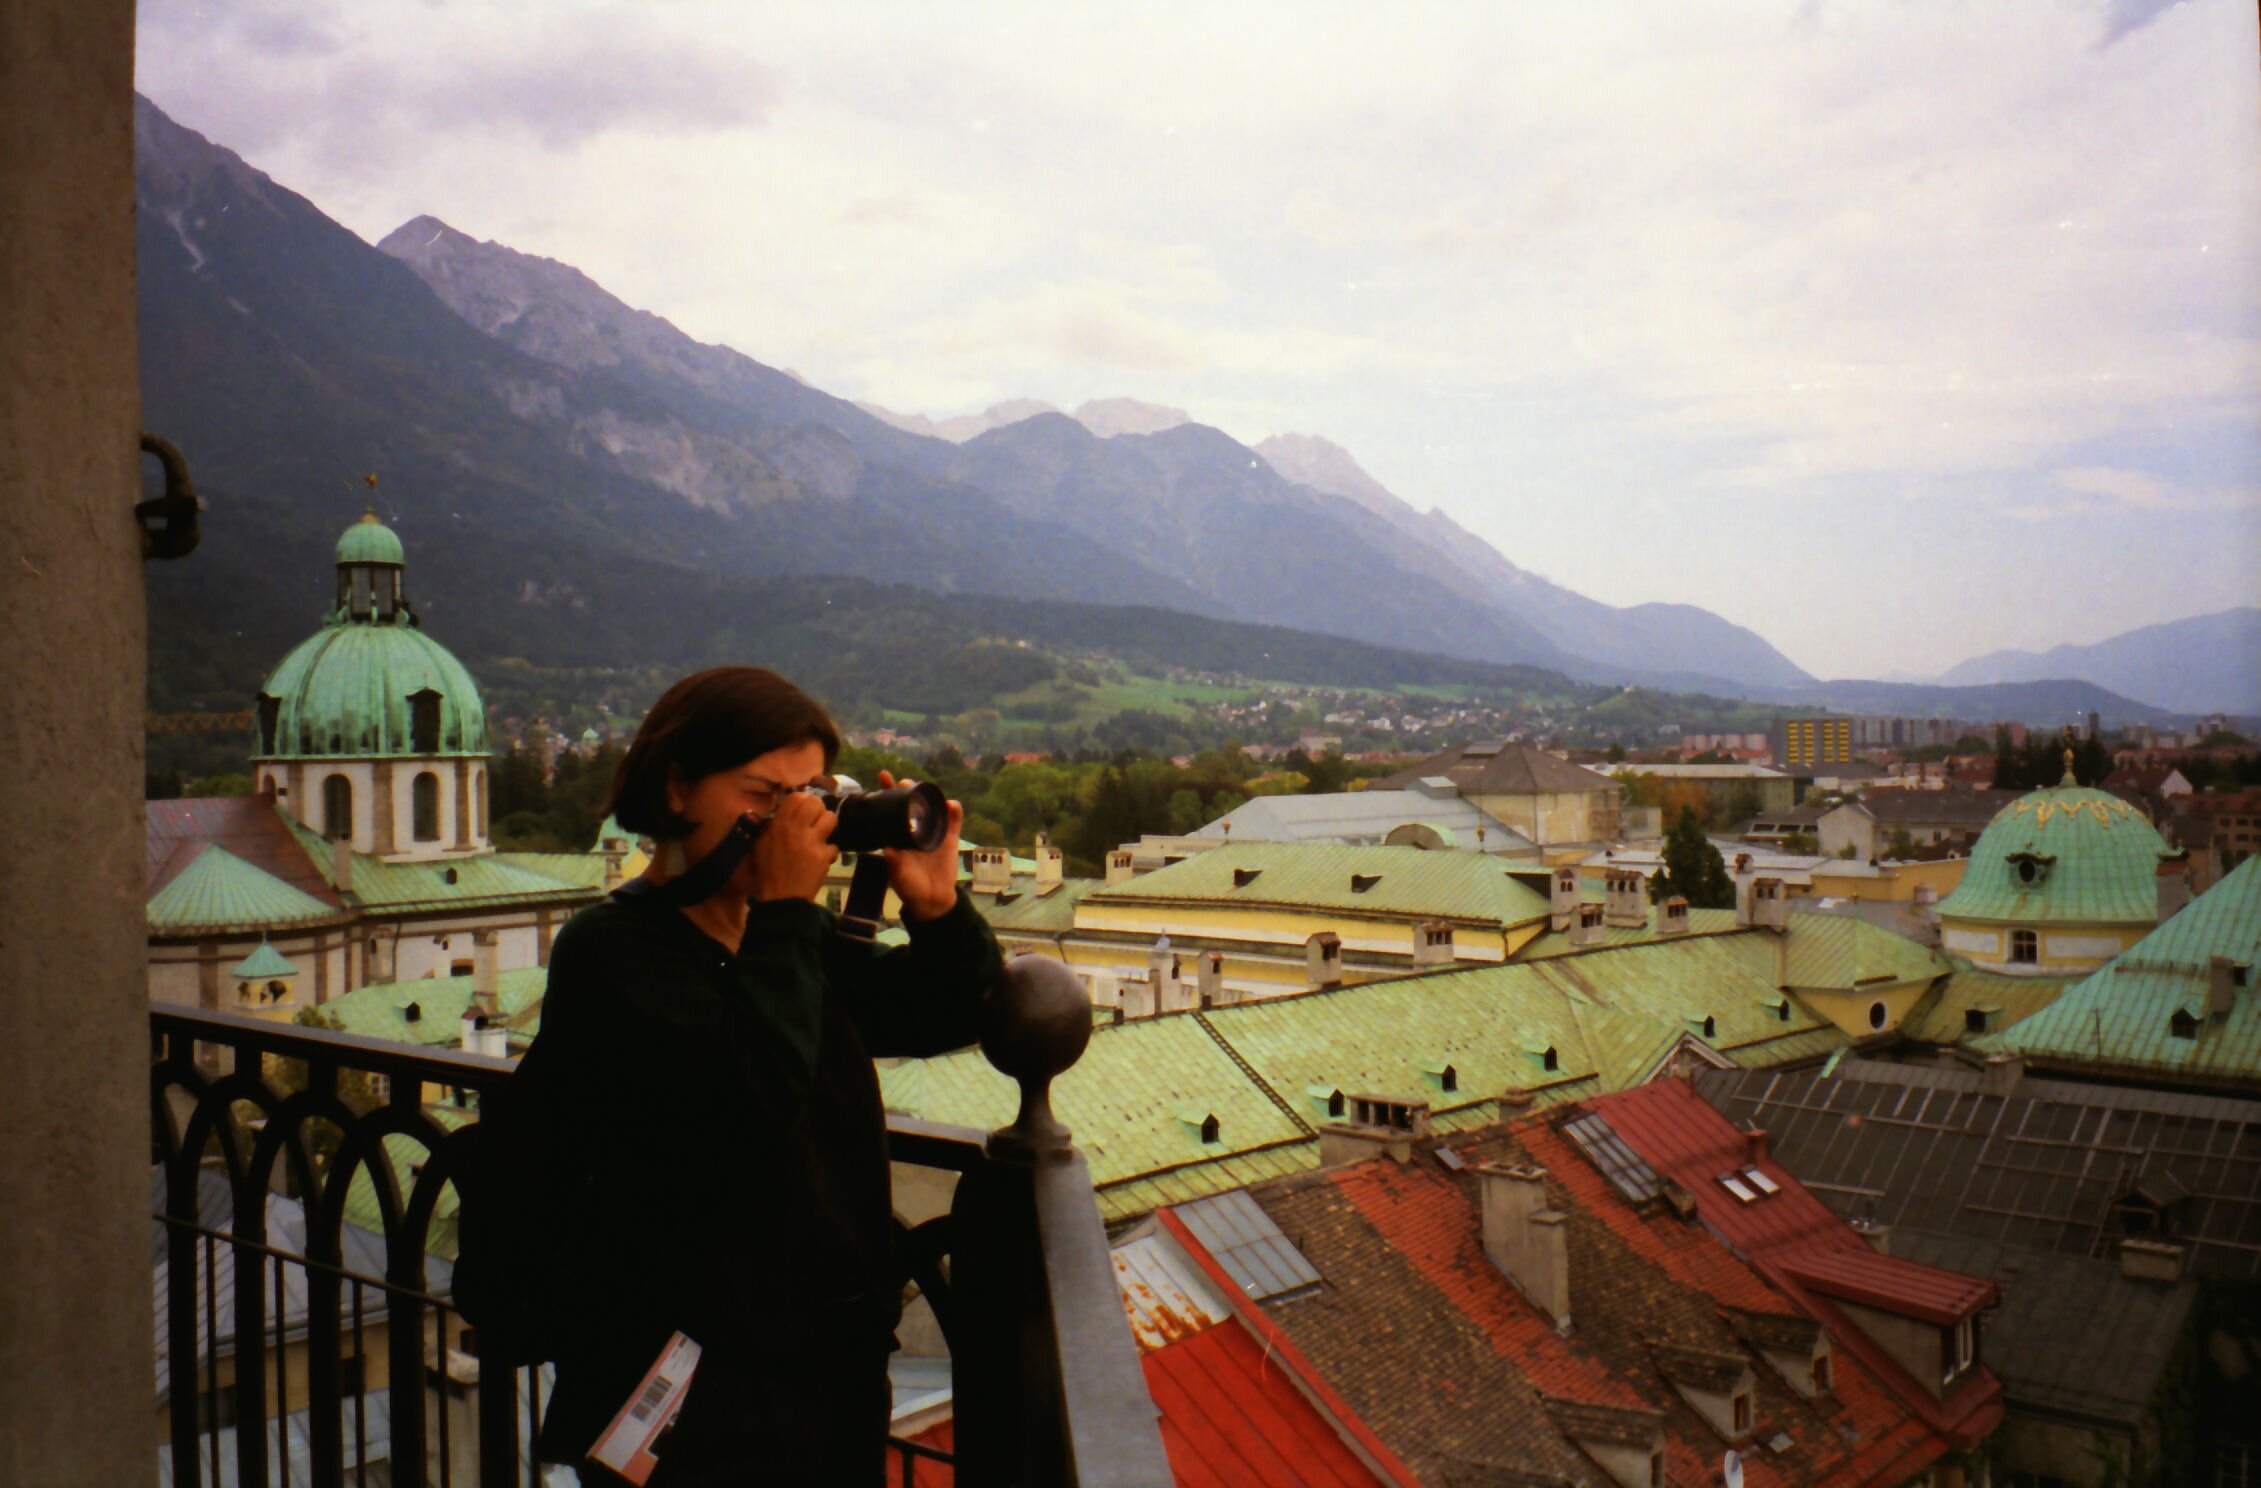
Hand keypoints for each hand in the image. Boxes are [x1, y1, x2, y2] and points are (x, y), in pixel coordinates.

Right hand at [748, 789, 837, 902]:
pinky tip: (823, 859)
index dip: (803, 801)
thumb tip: (773, 814)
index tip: (804, 809)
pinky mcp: (823, 855)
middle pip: (816, 803)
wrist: (782, 898)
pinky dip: (830, 852)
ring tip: (822, 836)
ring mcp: (812, 841)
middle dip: (819, 810)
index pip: (797, 797)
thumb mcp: (760, 846)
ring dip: (828, 827)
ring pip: (831, 818)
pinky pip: (834, 845)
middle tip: (815, 821)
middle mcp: (796, 829)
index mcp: (779, 824)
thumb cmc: (769, 872)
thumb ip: (767, 827)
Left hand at [877, 770, 961, 920]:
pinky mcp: (950, 838)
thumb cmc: (910, 887)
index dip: (887, 791)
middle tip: (905, 783)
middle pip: (912, 802)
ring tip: (926, 790)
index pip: (891, 808)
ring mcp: (933, 831)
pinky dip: (954, 811)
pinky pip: (954, 821)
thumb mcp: (898, 876)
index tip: (883, 776)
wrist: (932, 900)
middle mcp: (915, 828)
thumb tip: (887, 849)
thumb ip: (894, 864)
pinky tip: (952, 805)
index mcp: (898, 834)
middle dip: (908, 789)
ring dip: (931, 795)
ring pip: (933, 806)